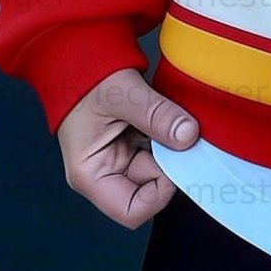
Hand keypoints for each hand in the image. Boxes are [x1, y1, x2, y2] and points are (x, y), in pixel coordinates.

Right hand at [56, 67, 198, 227]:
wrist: (81, 58)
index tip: (176, 160)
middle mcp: (107, 173)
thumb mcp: (122, 94)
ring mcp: (122, 159)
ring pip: (162, 168)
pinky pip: (162, 150)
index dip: (159, 193)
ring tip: (174, 119)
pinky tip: (171, 117)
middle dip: (172, 164)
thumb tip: (189, 135)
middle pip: (151, 189)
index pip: (132, 211)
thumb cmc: (87, 80)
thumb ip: (155, 114)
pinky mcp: (134, 145)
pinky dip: (172, 136)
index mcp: (92, 175)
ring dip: (174, 147)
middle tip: (183, 133)